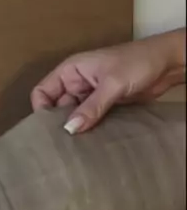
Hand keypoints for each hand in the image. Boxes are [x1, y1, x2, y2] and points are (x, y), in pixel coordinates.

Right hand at [31, 29, 185, 133]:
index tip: (48, 129)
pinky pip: (90, 120)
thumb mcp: (113, 84)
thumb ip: (91, 107)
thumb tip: (70, 129)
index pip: (42, 91)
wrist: (168, 64)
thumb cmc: (138, 62)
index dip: (41, 109)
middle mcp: (77, 83)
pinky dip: (90, 130)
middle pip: (56, 108)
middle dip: (59, 124)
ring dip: (76, 129)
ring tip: (77, 147)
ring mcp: (90, 96)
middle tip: (62, 144)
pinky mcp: (104, 106)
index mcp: (70, 70)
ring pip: (74, 117)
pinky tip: (91, 142)